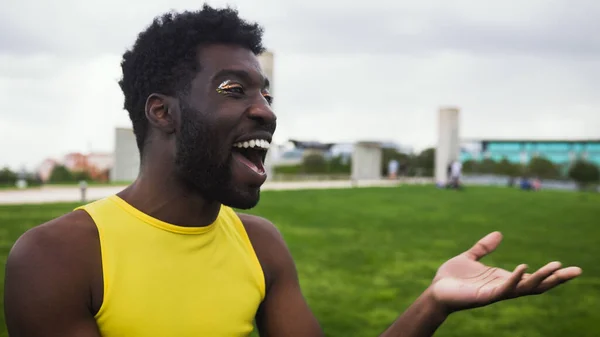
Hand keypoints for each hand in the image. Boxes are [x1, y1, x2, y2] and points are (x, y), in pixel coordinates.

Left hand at [429, 231, 581, 313]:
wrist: (435, 291)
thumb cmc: (452, 278)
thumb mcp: (470, 257)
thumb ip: (484, 247)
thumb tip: (499, 234)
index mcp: (503, 278)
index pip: (532, 277)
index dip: (550, 273)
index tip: (567, 266)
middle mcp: (503, 286)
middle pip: (536, 285)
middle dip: (556, 279)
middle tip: (577, 271)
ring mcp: (496, 292)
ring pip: (525, 288)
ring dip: (541, 279)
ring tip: (557, 268)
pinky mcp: (485, 296)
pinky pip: (504, 288)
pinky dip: (515, 278)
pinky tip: (524, 268)